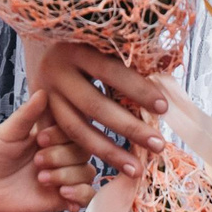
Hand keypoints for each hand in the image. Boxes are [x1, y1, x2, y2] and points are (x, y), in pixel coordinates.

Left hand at [0, 91, 95, 211]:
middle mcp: (61, 154)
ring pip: (87, 173)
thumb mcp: (8, 132)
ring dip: (67, 176)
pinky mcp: (62, 198)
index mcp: (51, 134)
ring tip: (42, 179)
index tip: (40, 138)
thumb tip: (43, 92)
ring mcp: (64, 176)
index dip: (61, 135)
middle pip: (83, 151)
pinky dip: (81, 195)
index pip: (75, 129)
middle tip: (37, 161)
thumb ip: (27, 115)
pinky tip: (62, 193)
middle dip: (61, 157)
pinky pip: (88, 197)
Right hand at [26, 40, 168, 176]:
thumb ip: (131, 56)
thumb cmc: (81, 42)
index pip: (110, 71)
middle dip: (129, 128)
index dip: (137, 89)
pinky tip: (107, 166)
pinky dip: (86, 154)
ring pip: (76, 129)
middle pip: (94, 105)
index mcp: (74, 48)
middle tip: (159, 145)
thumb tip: (172, 64)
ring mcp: (44, 94)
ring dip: (109, 151)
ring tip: (136, 169)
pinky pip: (64, 140)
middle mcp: (55, 71)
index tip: (164, 108)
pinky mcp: (40, 113)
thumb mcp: (101, 43)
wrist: (39, 45)